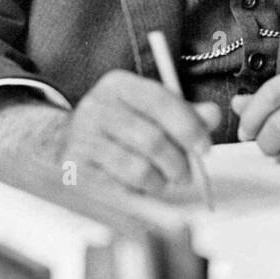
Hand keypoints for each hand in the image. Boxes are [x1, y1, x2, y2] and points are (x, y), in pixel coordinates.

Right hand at [0, 72, 220, 197]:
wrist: (66, 140)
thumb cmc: (121, 125)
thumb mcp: (150, 110)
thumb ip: (185, 112)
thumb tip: (213, 115)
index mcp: (119, 84)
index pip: (161, 101)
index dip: (189, 126)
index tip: (205, 148)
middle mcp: (97, 106)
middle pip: (152, 139)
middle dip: (179, 163)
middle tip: (187, 174)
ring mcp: (83, 139)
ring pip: (138, 169)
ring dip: (160, 182)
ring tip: (164, 181)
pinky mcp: (76, 170)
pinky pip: (120, 190)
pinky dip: (139, 194)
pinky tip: (141, 188)